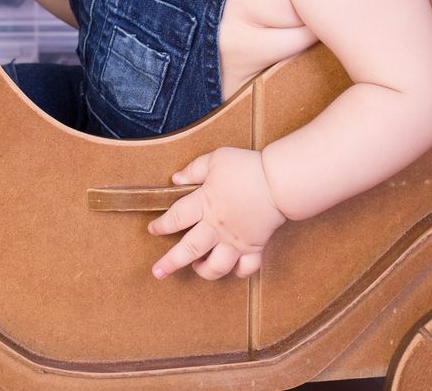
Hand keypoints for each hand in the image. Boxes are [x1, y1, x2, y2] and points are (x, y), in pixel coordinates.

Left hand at [147, 147, 286, 279]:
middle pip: (188, 250)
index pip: (175, 219)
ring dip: (204, 272)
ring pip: (216, 267)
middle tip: (158, 272)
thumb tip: (175, 179)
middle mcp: (216, 227)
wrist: (278, 182)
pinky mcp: (255, 246)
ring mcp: (235, 240)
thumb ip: (194, 170)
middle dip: (170, 263)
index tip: (152, 230)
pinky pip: (246, 268)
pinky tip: (233, 269)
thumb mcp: (215, 160)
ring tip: (197, 268)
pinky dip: (239, 272)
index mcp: (204, 204)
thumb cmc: (247, 168)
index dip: (161, 226)